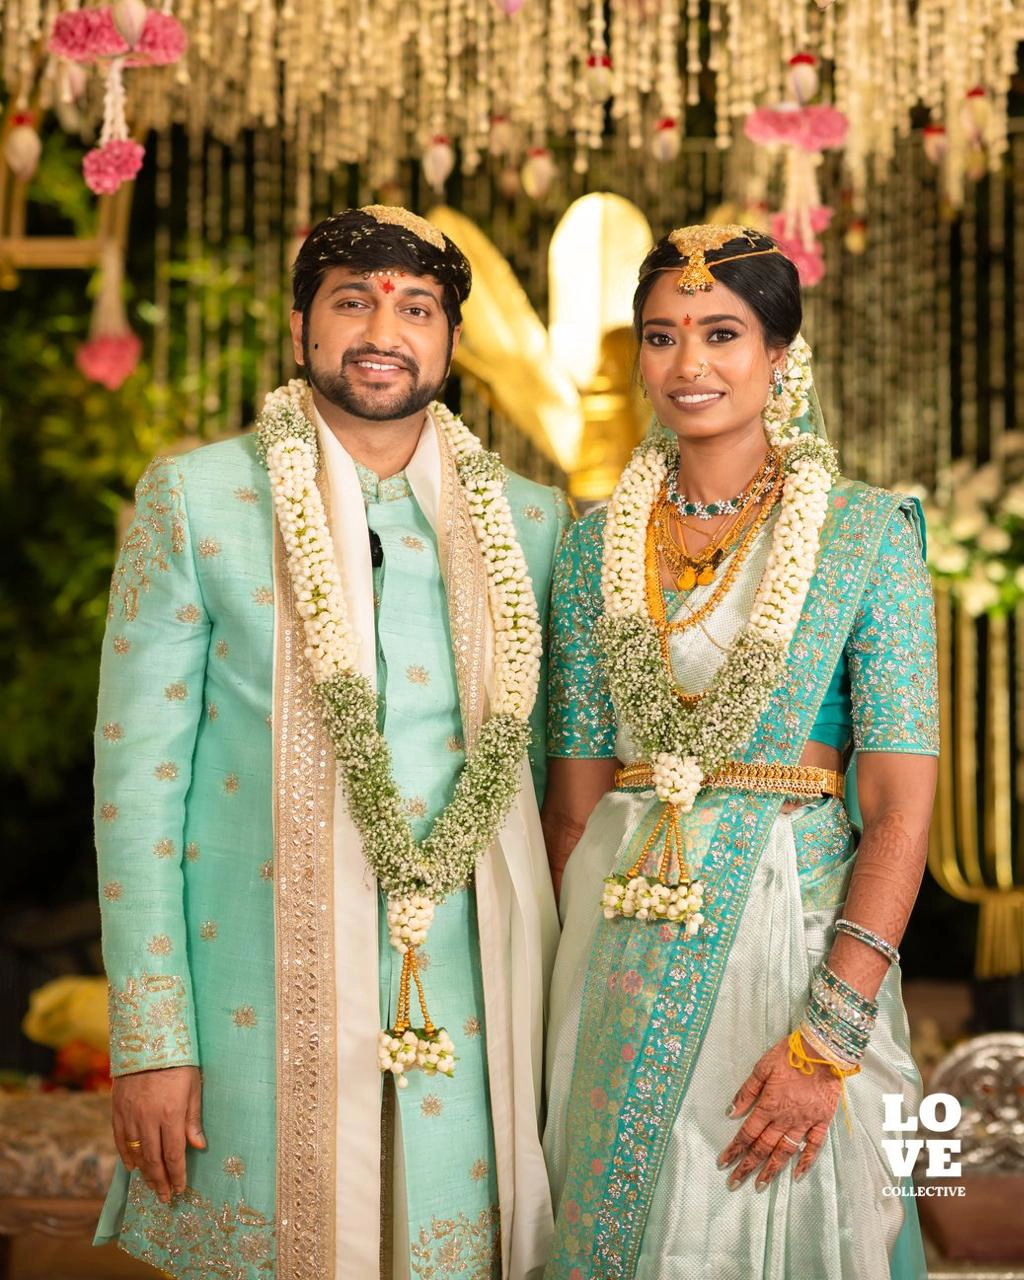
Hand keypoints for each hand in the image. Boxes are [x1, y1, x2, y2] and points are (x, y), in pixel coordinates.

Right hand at [111, 1065, 204, 1201]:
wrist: (146, 1041)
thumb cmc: (178, 1062)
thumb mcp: (194, 1086)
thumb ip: (193, 1119)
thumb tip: (198, 1146)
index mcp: (171, 1113)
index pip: (174, 1154)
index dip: (177, 1174)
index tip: (180, 1188)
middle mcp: (148, 1119)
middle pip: (154, 1160)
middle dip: (161, 1181)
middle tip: (166, 1197)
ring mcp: (131, 1116)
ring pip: (137, 1153)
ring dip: (145, 1173)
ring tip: (152, 1186)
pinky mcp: (118, 1110)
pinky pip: (121, 1140)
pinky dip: (127, 1155)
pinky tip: (132, 1167)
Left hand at [718, 1036, 839, 1188]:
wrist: (823, 1050)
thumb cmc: (789, 1054)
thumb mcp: (762, 1067)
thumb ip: (747, 1091)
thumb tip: (731, 1112)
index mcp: (769, 1105)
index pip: (747, 1133)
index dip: (734, 1149)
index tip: (723, 1163)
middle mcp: (785, 1119)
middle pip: (763, 1147)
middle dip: (747, 1166)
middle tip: (735, 1183)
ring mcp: (805, 1122)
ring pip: (786, 1151)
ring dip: (772, 1169)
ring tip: (760, 1185)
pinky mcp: (822, 1121)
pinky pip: (814, 1146)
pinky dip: (806, 1162)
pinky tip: (796, 1175)